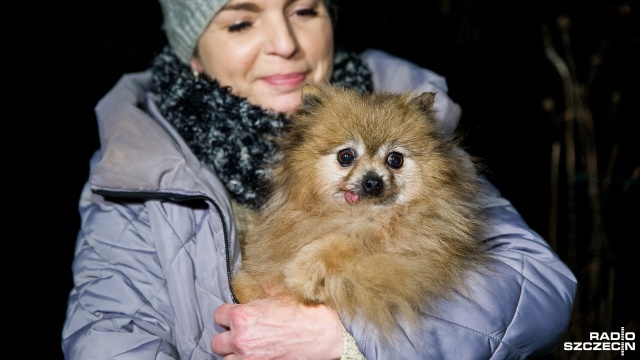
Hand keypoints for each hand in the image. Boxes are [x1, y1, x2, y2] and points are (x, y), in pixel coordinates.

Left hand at [211, 295, 342, 358]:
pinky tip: (256, 355)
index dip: (227, 315)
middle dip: (228, 337)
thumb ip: (259, 296)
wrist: (327, 335)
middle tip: (241, 333)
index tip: (235, 316)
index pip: (218, 315)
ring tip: (248, 347)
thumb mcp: (280, 296)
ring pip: (226, 359)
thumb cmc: (306, 313)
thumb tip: (251, 288)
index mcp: (243, 316)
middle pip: (217, 342)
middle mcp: (241, 339)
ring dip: (234, 353)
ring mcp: (248, 359)